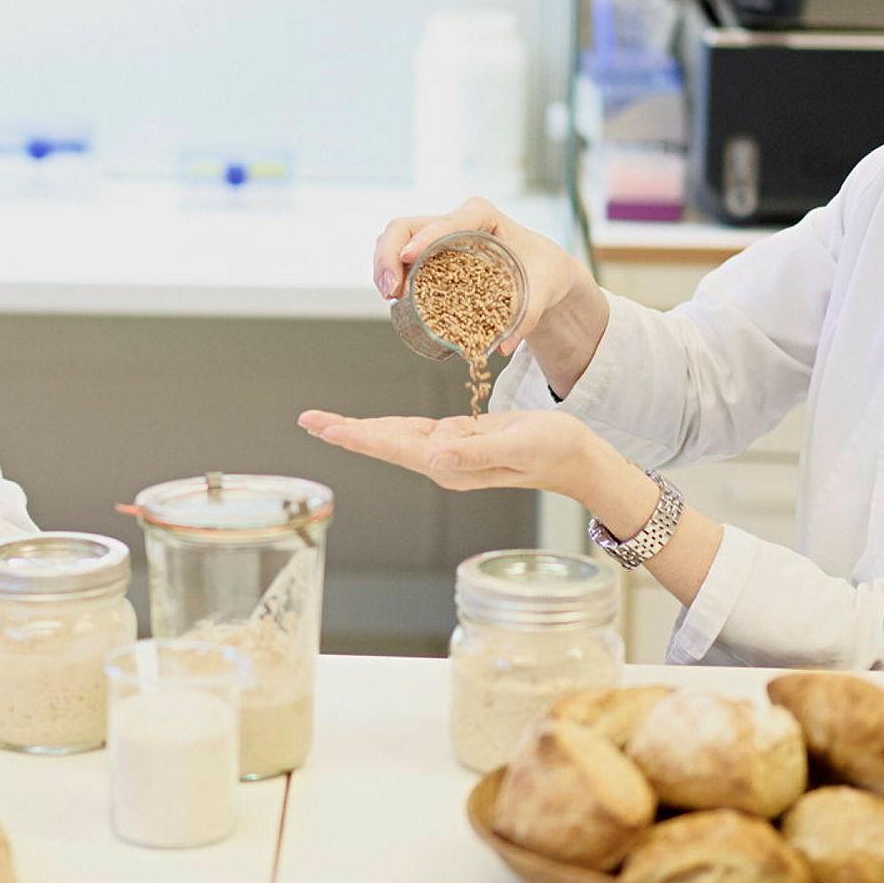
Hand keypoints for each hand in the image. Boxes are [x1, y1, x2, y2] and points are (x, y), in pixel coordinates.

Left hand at [298, 408, 606, 498]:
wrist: (577, 458)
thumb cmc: (554, 449)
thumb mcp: (517, 445)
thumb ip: (474, 451)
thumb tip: (431, 455)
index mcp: (450, 464)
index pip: (392, 447)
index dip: (356, 435)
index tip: (324, 427)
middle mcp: (443, 462)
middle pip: (384, 443)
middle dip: (345, 431)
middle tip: (307, 418)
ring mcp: (450, 453)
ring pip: (396, 437)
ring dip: (361, 428)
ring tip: (326, 421)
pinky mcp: (460, 440)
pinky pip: (416, 430)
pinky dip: (390, 424)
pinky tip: (373, 424)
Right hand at [371, 198, 593, 356]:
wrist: (542, 269)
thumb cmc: (544, 271)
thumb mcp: (545, 288)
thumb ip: (527, 315)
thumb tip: (501, 346)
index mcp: (482, 216)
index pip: (446, 221)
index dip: (424, 238)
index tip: (408, 258)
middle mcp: (455, 219)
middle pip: (406, 226)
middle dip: (389, 256)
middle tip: (390, 292)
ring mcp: (438, 234)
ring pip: (395, 238)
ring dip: (383, 265)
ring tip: (389, 297)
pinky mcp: (430, 252)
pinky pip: (399, 255)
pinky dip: (389, 273)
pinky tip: (392, 296)